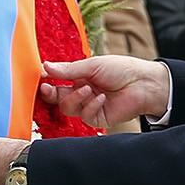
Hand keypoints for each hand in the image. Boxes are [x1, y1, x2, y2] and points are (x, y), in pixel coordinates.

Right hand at [38, 57, 170, 130]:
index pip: (57, 83)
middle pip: (58, 98)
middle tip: (48, 89)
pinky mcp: (98, 118)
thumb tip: (45, 66)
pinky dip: (91, 106)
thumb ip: (68, 70)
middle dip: (52, 94)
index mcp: (79, 78)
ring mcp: (89, 106)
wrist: (144, 84)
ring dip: (75, 98)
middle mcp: (82, 93)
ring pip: (68, 109)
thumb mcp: (92, 66)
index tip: (41, 79)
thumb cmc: (121, 69)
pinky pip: (85, 116)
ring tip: (89, 89)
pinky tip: (103, 98)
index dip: (47, 82)